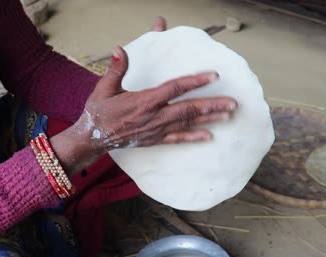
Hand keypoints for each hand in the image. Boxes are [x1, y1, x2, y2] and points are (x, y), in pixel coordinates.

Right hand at [50, 17, 236, 174]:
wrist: (92, 138)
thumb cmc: (99, 111)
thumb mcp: (104, 87)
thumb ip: (116, 68)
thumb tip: (119, 48)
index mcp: (144, 101)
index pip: (175, 88)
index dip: (195, 81)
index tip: (213, 76)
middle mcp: (154, 116)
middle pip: (188, 109)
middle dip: (212, 105)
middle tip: (233, 103)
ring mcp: (156, 130)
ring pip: (187, 124)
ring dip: (209, 119)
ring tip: (228, 115)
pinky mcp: (154, 139)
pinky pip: (177, 139)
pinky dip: (194, 137)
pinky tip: (209, 136)